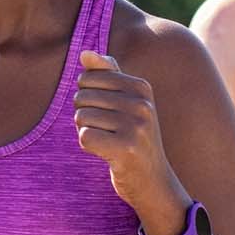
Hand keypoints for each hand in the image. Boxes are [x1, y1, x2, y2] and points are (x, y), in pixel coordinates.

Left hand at [73, 51, 186, 234]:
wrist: (153, 181)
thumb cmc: (133, 138)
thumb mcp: (126, 102)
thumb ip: (106, 75)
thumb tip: (84, 53)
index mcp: (141, 87)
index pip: (88, 77)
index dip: (88, 97)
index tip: (108, 113)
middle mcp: (142, 103)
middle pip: (82, 97)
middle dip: (85, 115)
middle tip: (108, 131)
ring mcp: (136, 126)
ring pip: (81, 117)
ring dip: (87, 132)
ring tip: (109, 142)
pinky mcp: (125, 149)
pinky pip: (85, 137)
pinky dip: (89, 147)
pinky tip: (107, 153)